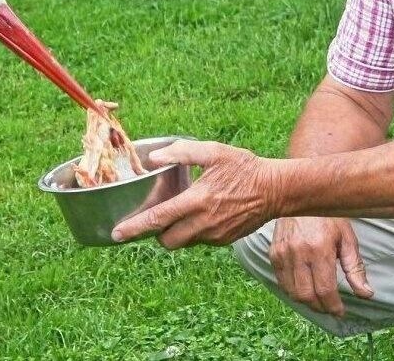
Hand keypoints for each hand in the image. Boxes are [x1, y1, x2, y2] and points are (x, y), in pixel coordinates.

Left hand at [111, 140, 277, 248]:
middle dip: (155, 233)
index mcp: (198, 201)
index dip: (135, 227)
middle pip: (167, 240)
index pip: (159, 219)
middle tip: (156, 216)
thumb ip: (182, 153)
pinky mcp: (224, 241)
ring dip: (175, 232)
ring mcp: (215, 235)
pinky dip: (193, 231)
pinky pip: (200, 241)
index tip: (117, 233)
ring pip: (183, 242)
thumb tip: (153, 157)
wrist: (276, 189)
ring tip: (181, 211)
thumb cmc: (244, 167)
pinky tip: (202, 213)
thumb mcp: (214, 152)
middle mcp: (204, 223)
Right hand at [271, 217, 372, 316]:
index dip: (334, 306)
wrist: (300, 195)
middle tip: (330, 307)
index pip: (325, 290)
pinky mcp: (273, 253)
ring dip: (307, 301)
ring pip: (292, 292)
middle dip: (320, 307)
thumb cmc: (327, 216)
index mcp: (319, 249)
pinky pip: (281, 282)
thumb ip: (355, 268)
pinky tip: (304, 286)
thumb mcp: (347, 239)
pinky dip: (293, 290)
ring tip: (319, 299)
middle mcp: (298, 253)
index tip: (341, 311)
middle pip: (307, 295)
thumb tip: (366, 294)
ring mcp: (283, 253)